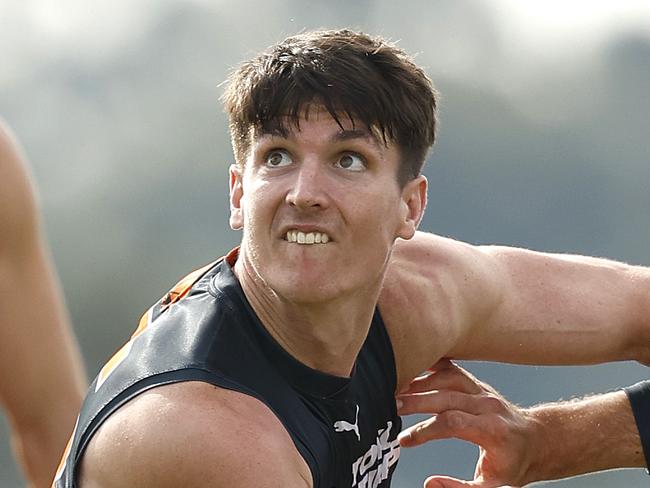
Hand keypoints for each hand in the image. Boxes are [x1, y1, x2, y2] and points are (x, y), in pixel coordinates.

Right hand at [396, 359, 537, 486]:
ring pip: (447, 376)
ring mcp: (482, 390)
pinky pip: (451, 368)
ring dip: (419, 381)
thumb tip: (429, 483)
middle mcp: (487, 404)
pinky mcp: (476, 383)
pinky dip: (430, 367)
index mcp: (492, 429)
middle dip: (415, 400)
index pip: (451, 423)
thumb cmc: (513, 465)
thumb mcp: (493, 486)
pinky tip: (412, 368)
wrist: (537, 441)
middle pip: (445, 395)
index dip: (424, 431)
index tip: (404, 441)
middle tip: (390, 406)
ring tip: (395, 389)